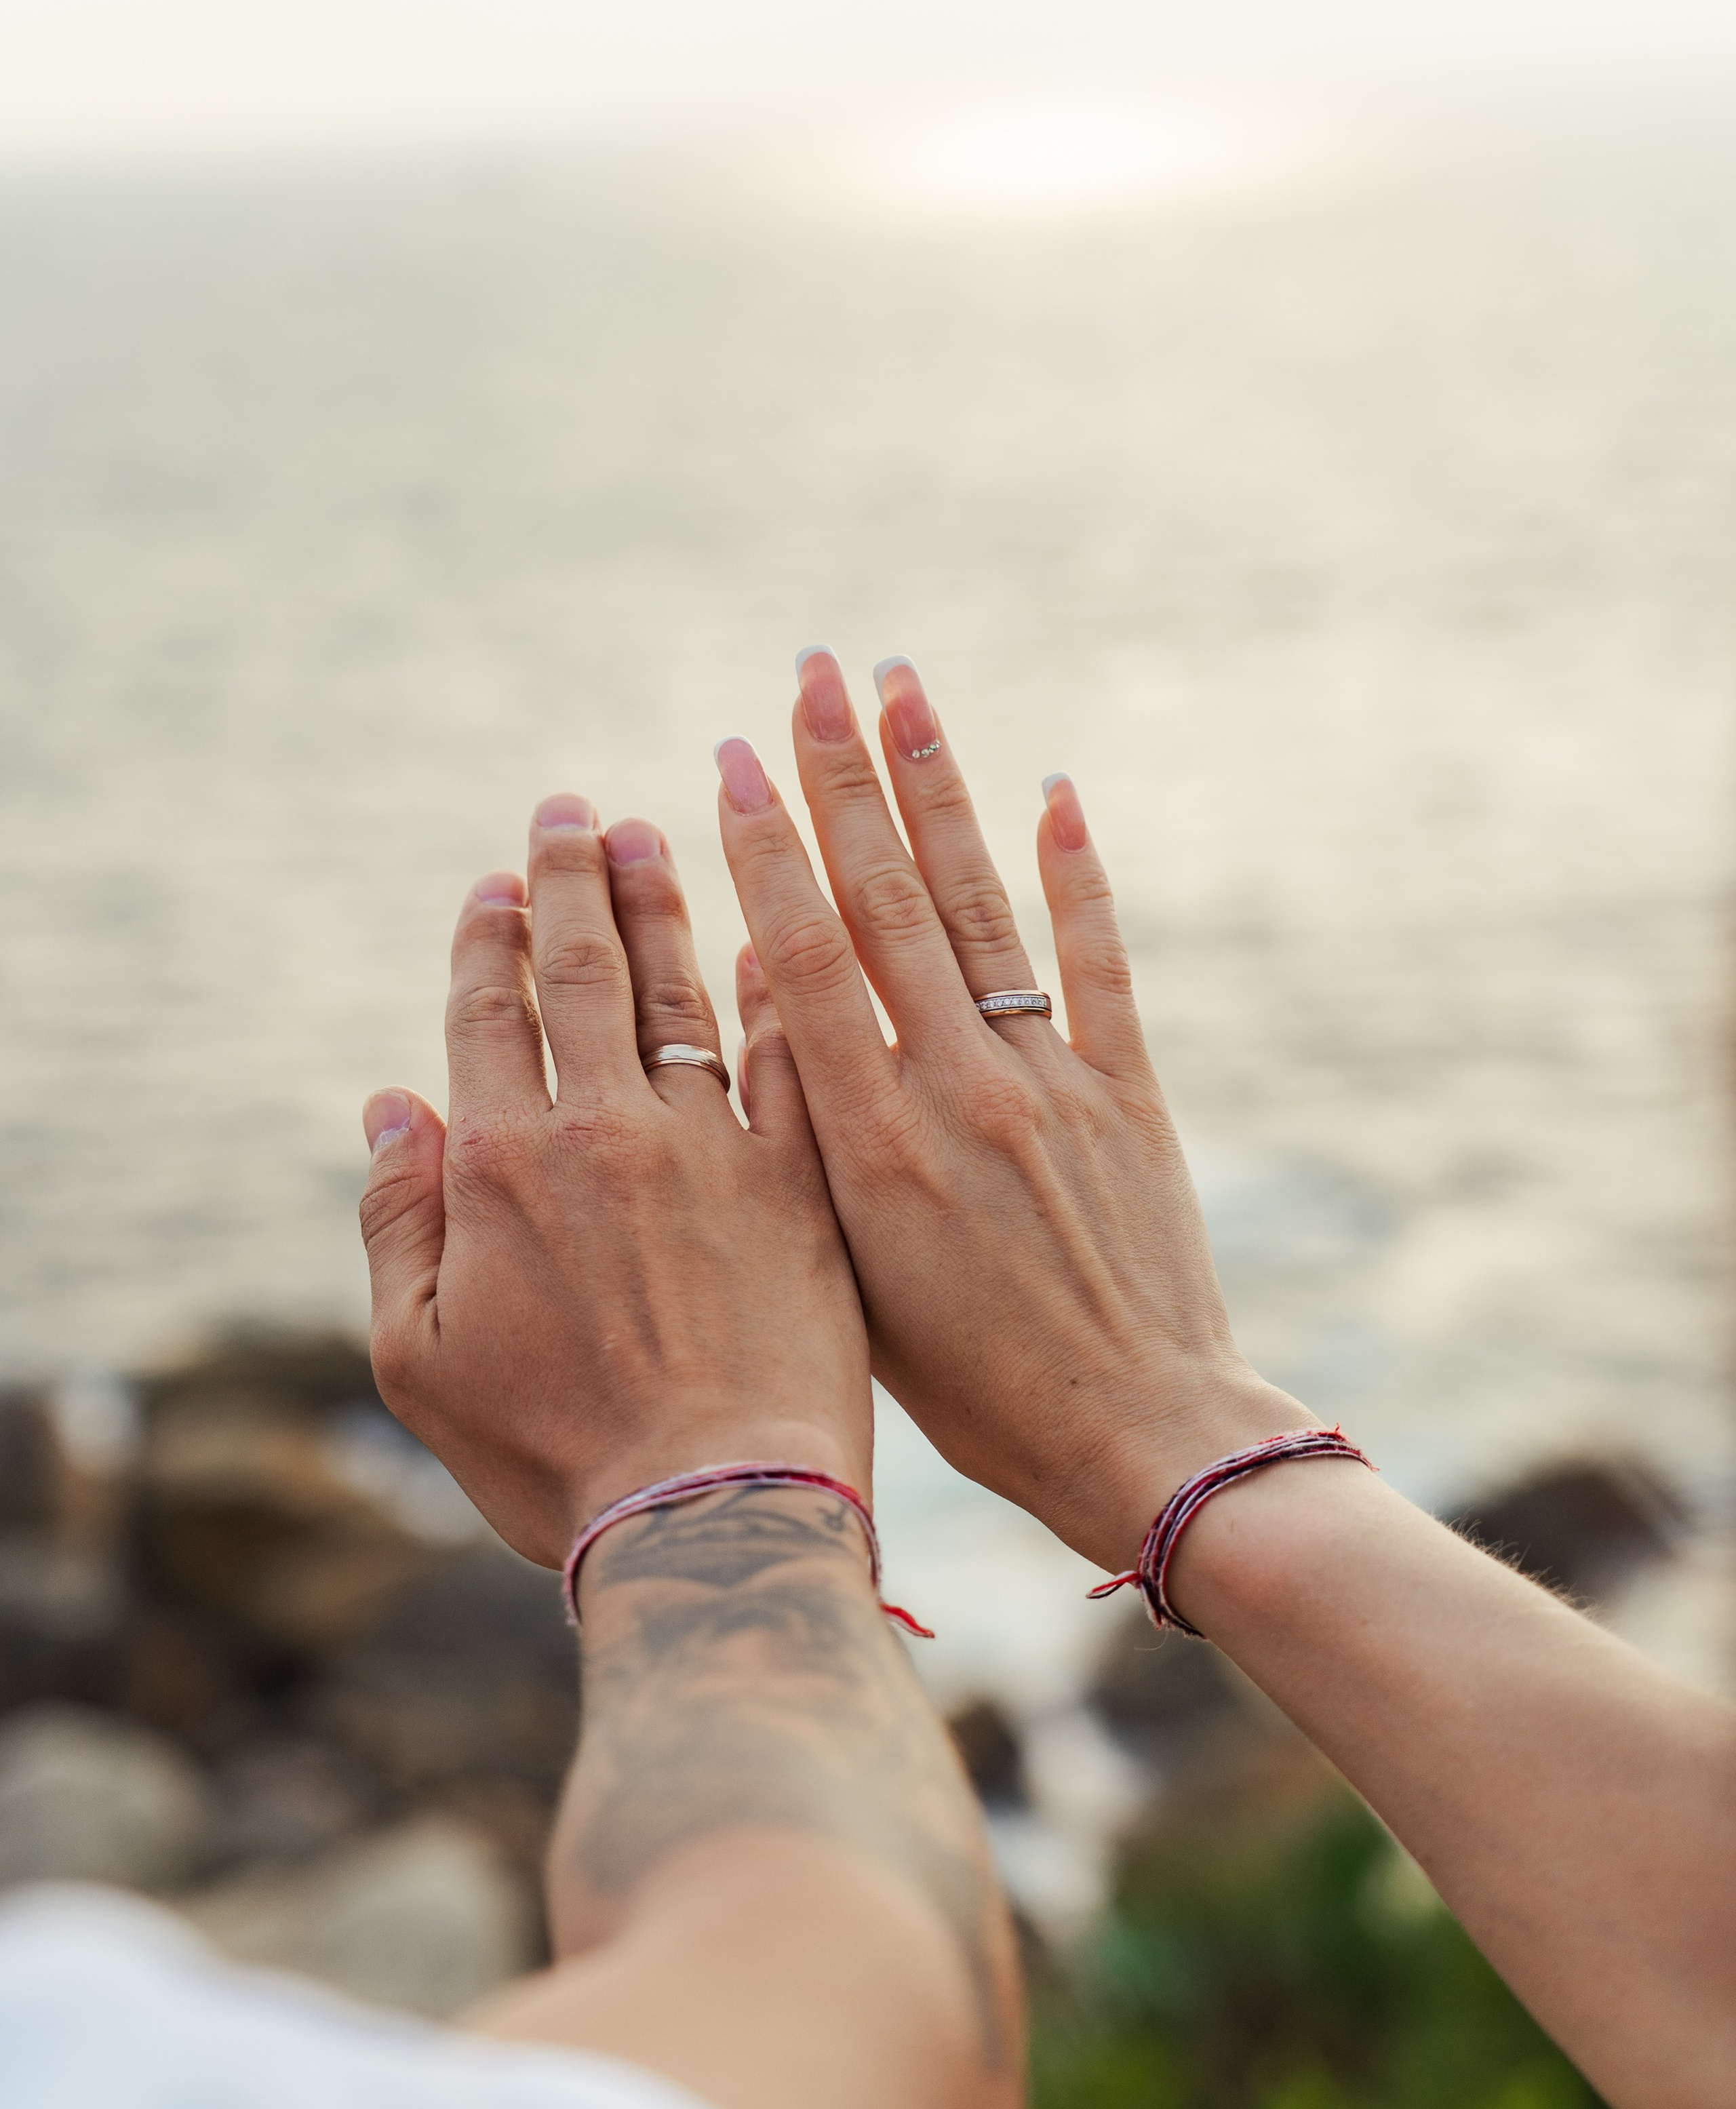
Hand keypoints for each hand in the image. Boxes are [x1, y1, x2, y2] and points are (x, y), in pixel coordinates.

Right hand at [359, 798, 871, 1568]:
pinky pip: (786, 1060)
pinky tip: (771, 944)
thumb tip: (389, 1105)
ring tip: (657, 835)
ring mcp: (714, 1150)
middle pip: (582, 974)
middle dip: (574, 881)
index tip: (500, 876)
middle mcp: (606, 1132)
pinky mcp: (804, 1183)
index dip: (490, 936)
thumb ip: (395, 1224)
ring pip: (683, 992)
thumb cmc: (556, 1460)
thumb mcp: (420, 1362)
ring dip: (664, 907)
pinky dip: (772, 994)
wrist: (717, 1517)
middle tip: (578, 813)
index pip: (490, 1012)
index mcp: (503, 1167)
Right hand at [713, 654, 1311, 1574]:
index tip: (734, 755)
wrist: (1136, 1438)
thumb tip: (745, 1024)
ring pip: (982, 908)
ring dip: (941, 789)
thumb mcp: (847, 1282)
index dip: (764, 850)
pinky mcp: (1132, 1096)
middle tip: (812, 670)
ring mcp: (1050, 1084)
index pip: (801, 959)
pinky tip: (1058, 791)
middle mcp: (956, 1091)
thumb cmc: (967, 1395)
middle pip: (887, 902)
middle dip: (843, 777)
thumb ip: (796, 1151)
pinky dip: (1079, 875)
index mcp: (870, 1144)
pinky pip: (1101, 963)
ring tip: (904, 688)